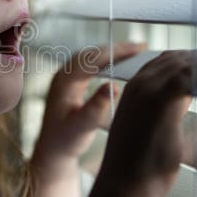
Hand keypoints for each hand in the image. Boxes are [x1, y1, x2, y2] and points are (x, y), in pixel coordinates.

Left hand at [34, 42, 145, 162]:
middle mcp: (64, 74)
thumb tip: (114, 86)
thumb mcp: (82, 127)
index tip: (138, 49)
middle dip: (118, 48)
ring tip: (136, 51)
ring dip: (113, 53)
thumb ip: (96, 108)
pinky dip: (108, 61)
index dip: (117, 52)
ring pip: (93, 57)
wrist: (53, 150)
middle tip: (143, 46)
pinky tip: (122, 64)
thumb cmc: (66, 140)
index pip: (94, 59)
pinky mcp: (73, 82)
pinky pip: (92, 65)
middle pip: (93, 53)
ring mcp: (67, 77)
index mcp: (64, 81)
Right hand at [99, 49, 196, 196]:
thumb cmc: (140, 166)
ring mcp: (147, 91)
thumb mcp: (154, 129)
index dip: (193, 57)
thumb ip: (168, 109)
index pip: (166, 61)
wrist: (125, 186)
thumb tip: (187, 99)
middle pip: (178, 58)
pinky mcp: (161, 101)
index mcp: (134, 90)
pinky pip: (191, 76)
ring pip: (185, 63)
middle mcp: (139, 85)